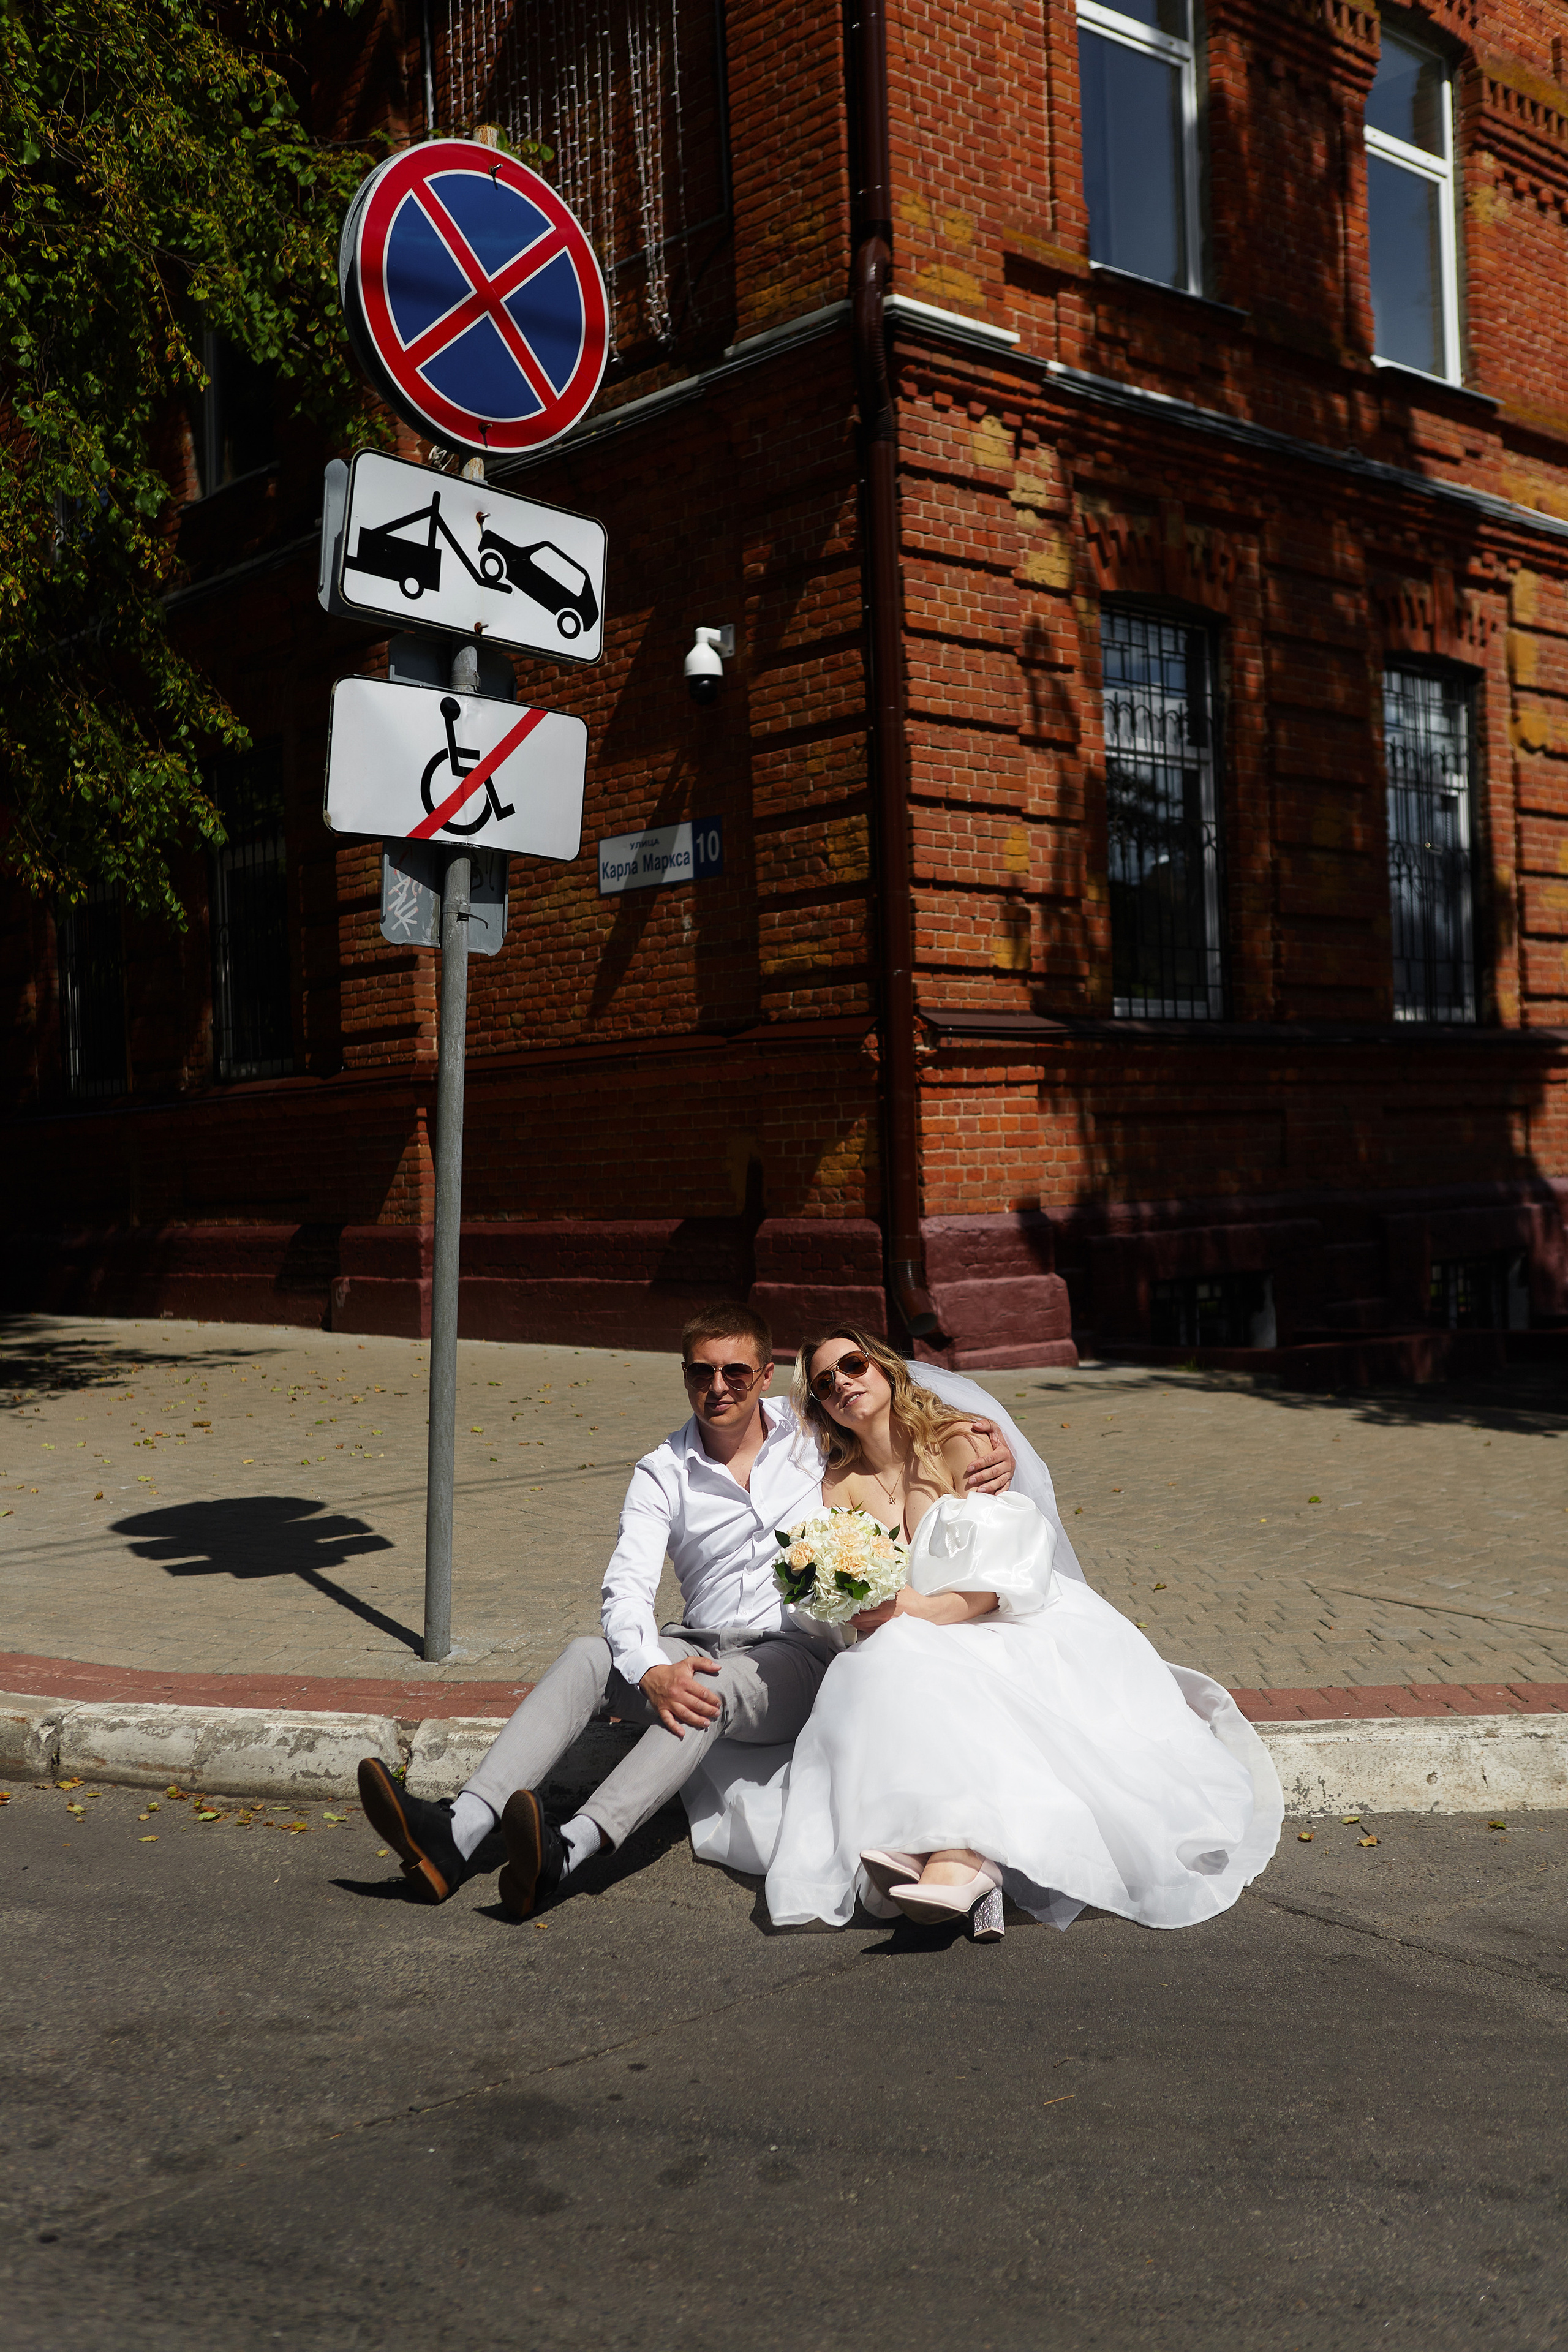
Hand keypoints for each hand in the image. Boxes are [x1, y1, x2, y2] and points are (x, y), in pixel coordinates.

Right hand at [640, 1655, 722, 1736]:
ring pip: (684, 1714)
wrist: (651, 1675)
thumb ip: (704, 1663)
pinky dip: (674, 1728)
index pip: (702, 1693)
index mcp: (684, 1682)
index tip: (718, 1703)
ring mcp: (668, 1702)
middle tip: (717, 1714)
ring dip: (697, 1720)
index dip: (712, 1699)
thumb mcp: (688, 1662)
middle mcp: (676, 1693)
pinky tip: (682, 1734)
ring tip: (707, 1723)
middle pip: (695, 1705)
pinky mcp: (661, 1709)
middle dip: (708, 1711)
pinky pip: (667, 1720)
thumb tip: (718, 1667)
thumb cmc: (673, 1671)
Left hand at [853, 1586, 996, 1635]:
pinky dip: (862, 1627)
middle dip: (848, 1614)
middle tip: (840, 1609)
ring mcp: (885, 1622)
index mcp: (885, 1599)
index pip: (862, 1601)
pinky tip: (858, 1623)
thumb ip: (887, 1577)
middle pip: (859, 1616)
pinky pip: (870, 1630)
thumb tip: (876, 1561)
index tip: (842, 1597)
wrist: (925, 1612)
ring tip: (846, 1616)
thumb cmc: (911, 1596)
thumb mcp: (898, 1583)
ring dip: (853, 1622)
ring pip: (863, 1625)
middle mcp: (884, 1612)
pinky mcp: (886, 1628)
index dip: (850, 1600)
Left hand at [964, 1417, 1014, 1495]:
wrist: (1006, 1446)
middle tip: (970, 1480)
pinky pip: (1005, 1488)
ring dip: (990, 1487)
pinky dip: (1000, 1493)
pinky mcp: (1009, 1480)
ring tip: (979, 1491)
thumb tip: (975, 1425)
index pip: (991, 1458)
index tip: (968, 1467)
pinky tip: (992, 1497)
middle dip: (982, 1476)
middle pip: (995, 1471)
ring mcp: (1009, 1473)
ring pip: (1000, 1481)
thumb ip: (985, 1424)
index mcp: (1004, 1451)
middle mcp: (1009, 1463)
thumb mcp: (993, 1428)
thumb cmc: (996, 1438)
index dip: (980, 1463)